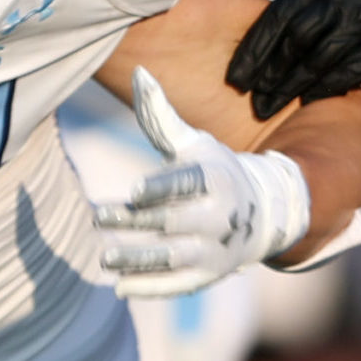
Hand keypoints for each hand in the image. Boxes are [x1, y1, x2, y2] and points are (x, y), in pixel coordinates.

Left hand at [92, 67, 308, 297]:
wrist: (262, 213)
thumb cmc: (214, 171)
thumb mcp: (194, 143)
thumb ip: (161, 116)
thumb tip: (140, 72)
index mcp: (215, 180)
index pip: (187, 185)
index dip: (162, 190)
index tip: (135, 192)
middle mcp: (218, 217)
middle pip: (173, 222)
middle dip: (136, 222)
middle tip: (98, 216)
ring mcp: (215, 250)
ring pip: (174, 258)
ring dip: (140, 260)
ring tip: (105, 257)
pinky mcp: (208, 275)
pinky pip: (180, 285)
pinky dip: (152, 288)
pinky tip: (120, 288)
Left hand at [218, 0, 360, 117]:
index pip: (278, 20)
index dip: (254, 51)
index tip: (233, 78)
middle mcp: (345, 2)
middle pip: (298, 45)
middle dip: (270, 75)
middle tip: (249, 99)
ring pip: (324, 61)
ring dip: (293, 86)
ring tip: (269, 106)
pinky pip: (356, 72)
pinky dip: (330, 86)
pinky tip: (308, 98)